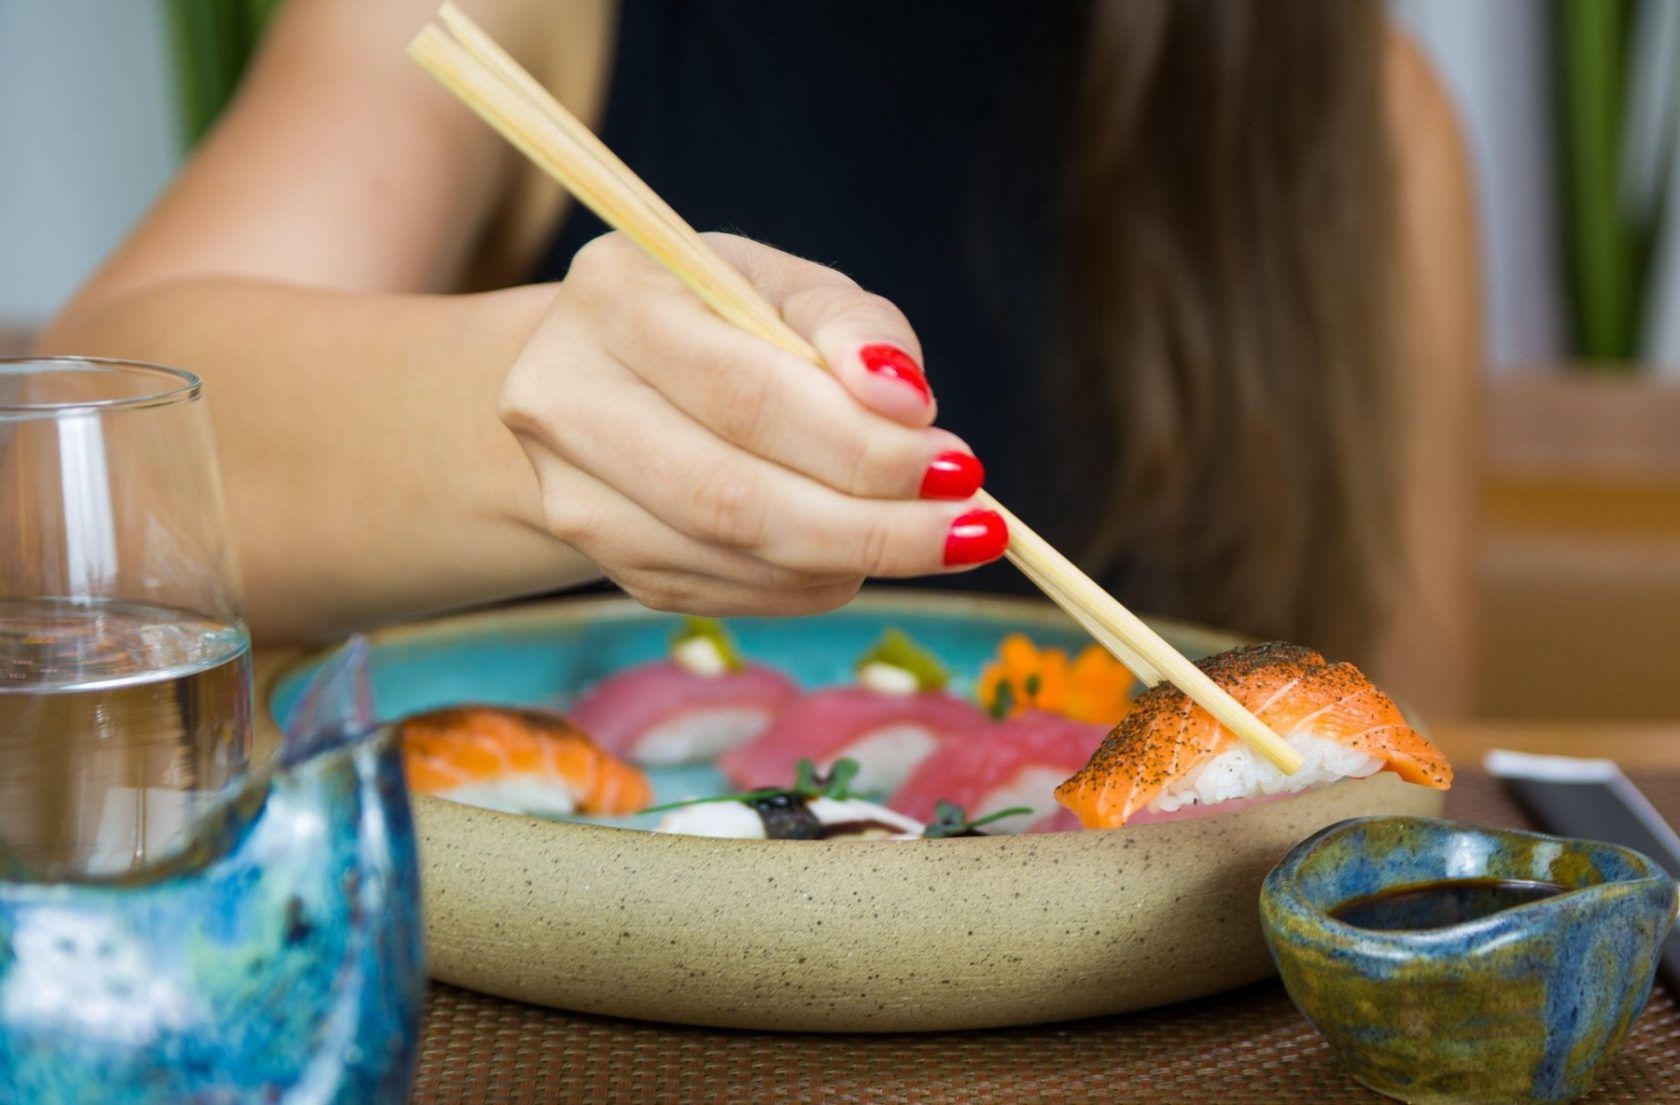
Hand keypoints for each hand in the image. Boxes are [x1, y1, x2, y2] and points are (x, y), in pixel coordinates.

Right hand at [500, 232, 1006, 615]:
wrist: (612, 372)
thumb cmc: (720, 316)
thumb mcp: (788, 287)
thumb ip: (853, 327)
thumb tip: (907, 405)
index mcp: (611, 296)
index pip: (745, 393)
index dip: (859, 444)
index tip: (959, 467)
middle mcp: (563, 399)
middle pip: (731, 496)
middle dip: (871, 525)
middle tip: (970, 530)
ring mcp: (573, 494)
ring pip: (733, 558)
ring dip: (854, 560)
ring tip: (935, 538)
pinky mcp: (607, 559)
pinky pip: (730, 594)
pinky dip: (814, 583)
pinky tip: (860, 552)